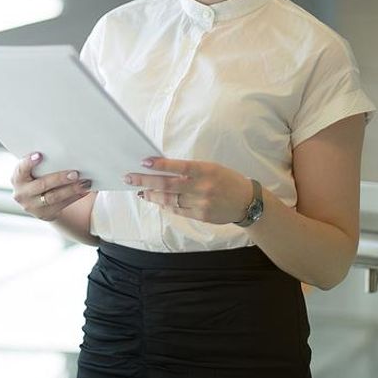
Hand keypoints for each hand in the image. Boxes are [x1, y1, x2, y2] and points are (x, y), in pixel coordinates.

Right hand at [11, 152, 91, 221]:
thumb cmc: (38, 177)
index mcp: (17, 178)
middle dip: (59, 178)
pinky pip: (61, 205)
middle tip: (75, 173)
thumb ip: (42, 164)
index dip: (29, 162)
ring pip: (54, 197)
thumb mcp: (33, 171)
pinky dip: (75, 197)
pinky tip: (85, 190)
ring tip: (85, 183)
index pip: (21, 169)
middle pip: (42, 185)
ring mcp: (32, 206)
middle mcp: (22, 193)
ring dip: (71, 190)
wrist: (36, 200)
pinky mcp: (44, 214)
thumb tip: (64, 150)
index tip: (40, 155)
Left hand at [125, 157, 252, 224]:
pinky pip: (177, 210)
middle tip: (129, 178)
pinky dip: (165, 205)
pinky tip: (157, 200)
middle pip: (168, 184)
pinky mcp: (200, 216)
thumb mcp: (212, 168)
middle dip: (145, 181)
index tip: (143, 162)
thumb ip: (190, 170)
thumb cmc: (227, 180)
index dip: (160, 164)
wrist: (247, 201)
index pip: (179, 166)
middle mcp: (202, 187)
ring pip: (169, 199)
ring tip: (141, 191)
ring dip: (152, 195)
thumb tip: (163, 169)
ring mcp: (201, 203)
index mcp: (206, 170)